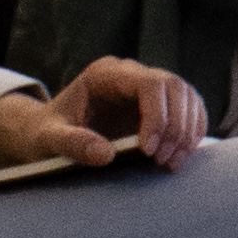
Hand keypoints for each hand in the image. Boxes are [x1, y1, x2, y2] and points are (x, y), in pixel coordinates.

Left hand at [0, 56, 205, 168]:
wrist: (46, 132)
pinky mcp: (157, 103)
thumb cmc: (46, 133)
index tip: (148, 151)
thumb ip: (73, 144)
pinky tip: (181, 154)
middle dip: (176, 126)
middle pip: (175, 87)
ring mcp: (147, 86)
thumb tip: (105, 155)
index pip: (150, 83)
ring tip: (173, 162)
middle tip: (164, 161)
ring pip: (187, 96)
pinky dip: (191, 131)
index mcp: (106, 74)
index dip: (158, 115)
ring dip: (187, 130)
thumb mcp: (49, 140)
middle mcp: (131, 74)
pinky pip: (188, 108)